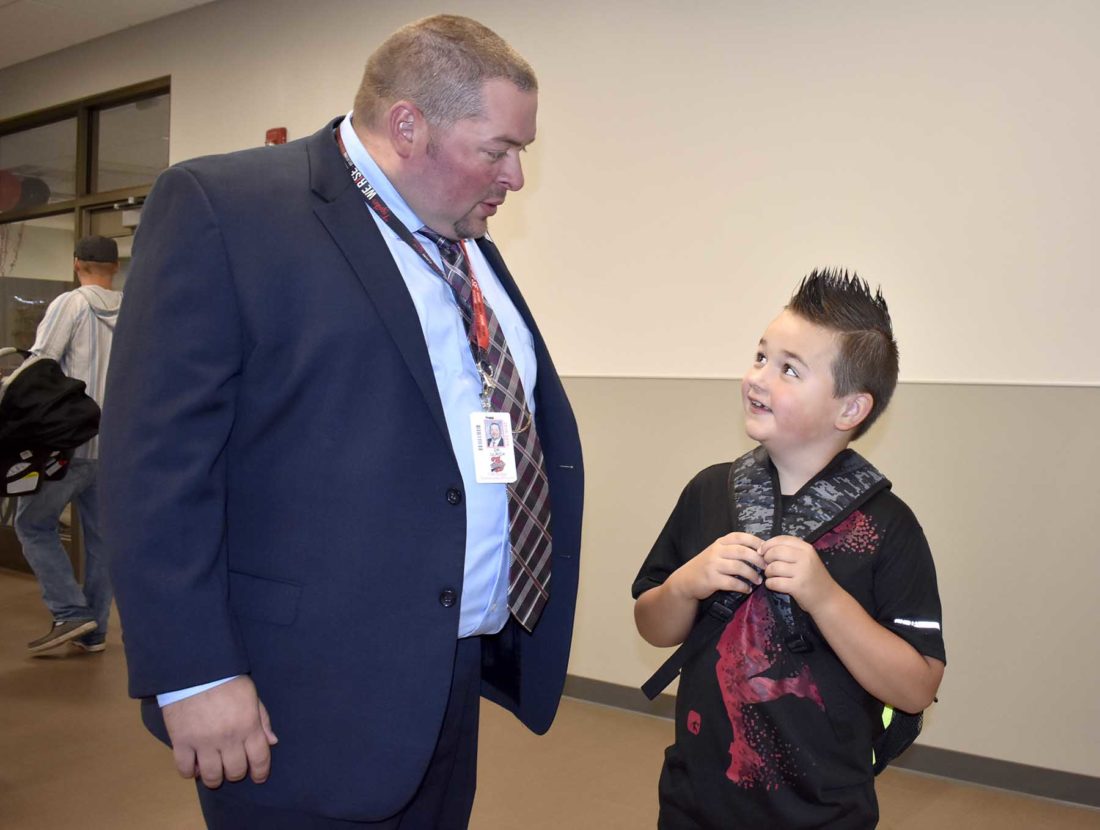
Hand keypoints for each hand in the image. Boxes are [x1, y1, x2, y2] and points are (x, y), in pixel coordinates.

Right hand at [162, 675, 277, 787]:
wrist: (195, 670)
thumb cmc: (227, 680)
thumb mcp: (252, 695)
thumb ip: (262, 720)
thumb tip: (272, 742)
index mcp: (248, 725)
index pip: (259, 759)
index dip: (260, 772)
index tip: (258, 777)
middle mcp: (228, 738)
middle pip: (235, 771)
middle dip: (236, 773)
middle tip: (233, 769)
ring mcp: (203, 742)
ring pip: (211, 775)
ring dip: (214, 779)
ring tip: (214, 773)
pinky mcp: (181, 741)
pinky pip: (185, 768)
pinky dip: (190, 773)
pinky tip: (194, 768)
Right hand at [670, 532, 764, 600]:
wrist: (686, 580)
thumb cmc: (707, 566)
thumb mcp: (717, 552)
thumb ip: (734, 549)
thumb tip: (761, 551)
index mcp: (720, 542)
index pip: (741, 537)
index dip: (756, 542)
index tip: (766, 551)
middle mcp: (716, 551)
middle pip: (742, 551)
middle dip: (758, 560)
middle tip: (767, 568)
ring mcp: (713, 565)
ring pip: (739, 567)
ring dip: (752, 575)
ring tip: (758, 581)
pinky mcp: (711, 579)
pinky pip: (732, 582)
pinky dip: (743, 586)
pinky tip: (747, 589)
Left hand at [760, 535, 837, 613]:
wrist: (828, 599)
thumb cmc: (813, 578)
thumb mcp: (806, 559)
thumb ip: (788, 551)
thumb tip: (762, 548)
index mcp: (806, 548)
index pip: (782, 539)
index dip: (768, 544)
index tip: (761, 551)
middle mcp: (805, 558)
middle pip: (775, 552)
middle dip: (766, 559)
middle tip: (768, 566)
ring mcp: (802, 572)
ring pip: (773, 567)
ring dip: (768, 573)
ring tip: (772, 576)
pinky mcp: (797, 587)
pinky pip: (774, 582)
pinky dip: (770, 584)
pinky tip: (774, 585)